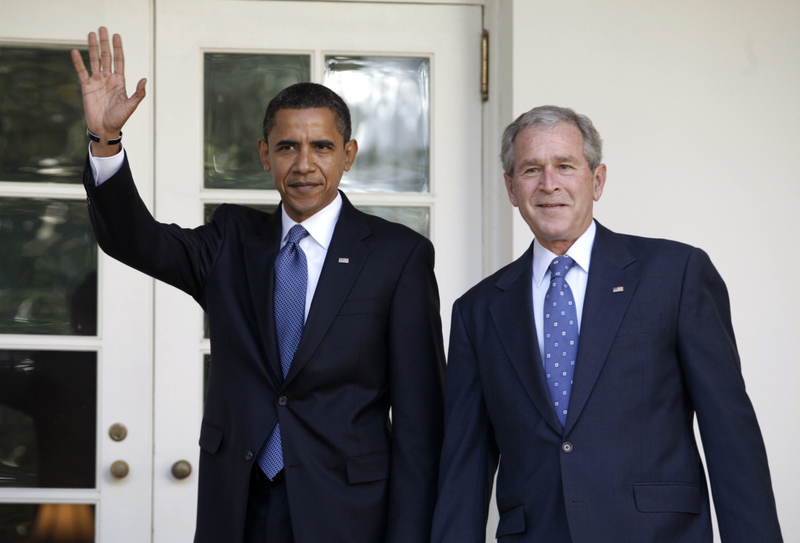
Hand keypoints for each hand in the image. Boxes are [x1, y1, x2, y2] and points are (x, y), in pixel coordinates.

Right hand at [71, 27, 145, 155]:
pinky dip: (78, 62)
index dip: (118, 48)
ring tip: (91, 34)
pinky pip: (81, 71)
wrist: (105, 129)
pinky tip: (75, 51)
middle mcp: (108, 79)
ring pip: (94, 60)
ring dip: (93, 47)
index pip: (118, 60)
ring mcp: (97, 81)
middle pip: (106, 57)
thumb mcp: (131, 106)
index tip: (117, 35)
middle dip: (105, 43)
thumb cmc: (119, 119)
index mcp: (119, 81)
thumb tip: (144, 79)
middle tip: (102, 28)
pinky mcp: (86, 87)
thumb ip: (138, 93)